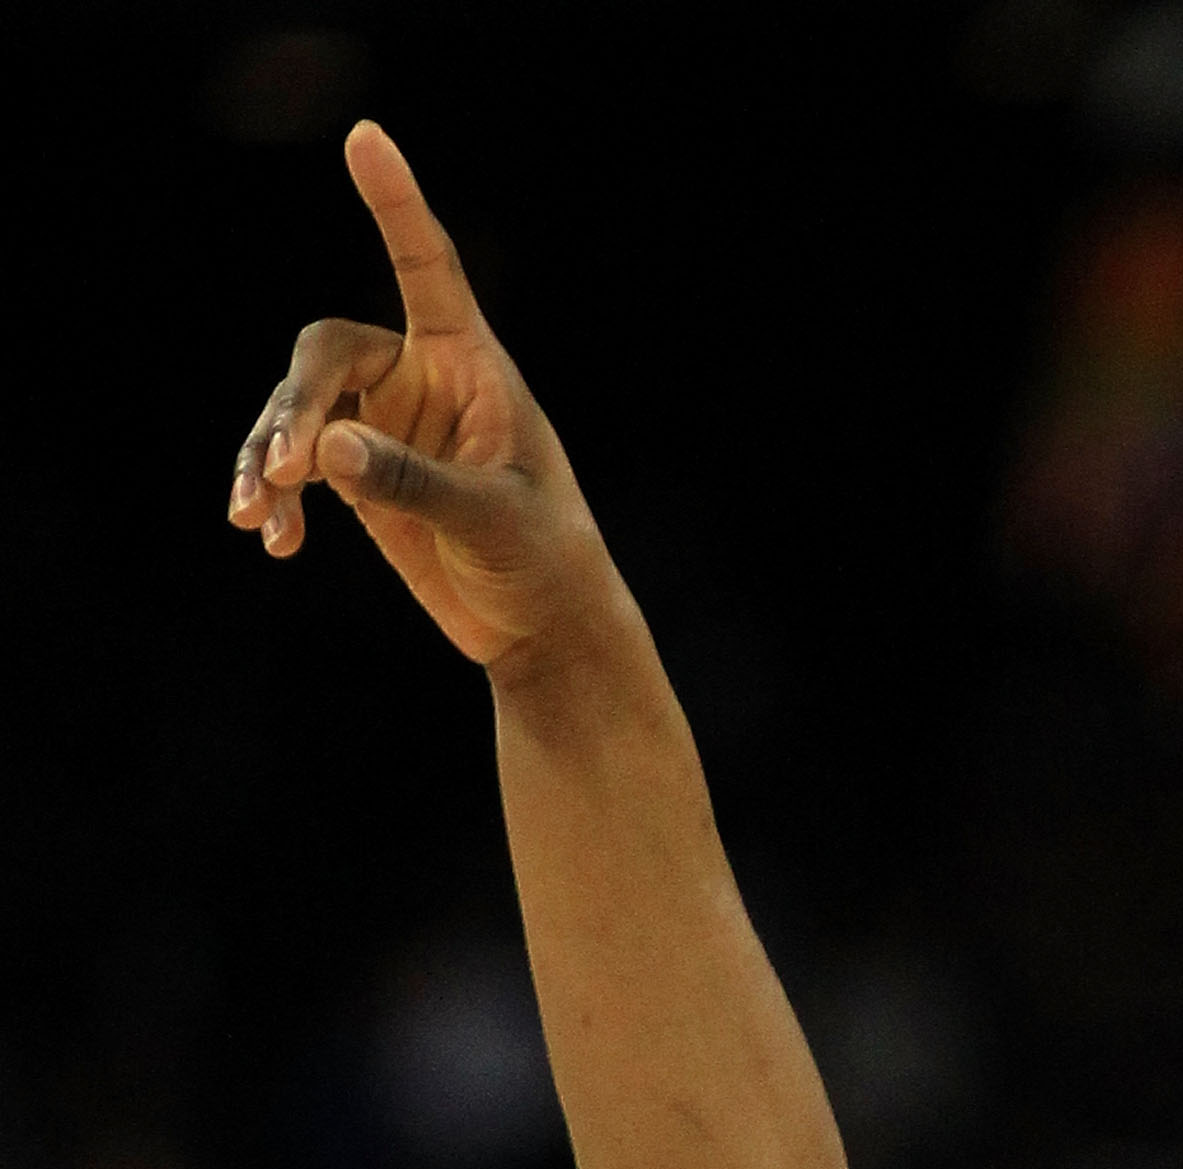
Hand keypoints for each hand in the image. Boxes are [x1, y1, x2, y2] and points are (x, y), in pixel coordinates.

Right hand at [226, 122, 602, 672]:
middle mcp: (419, 381)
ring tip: (255, 515)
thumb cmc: (543, 563)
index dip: (396, 204)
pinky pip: (298, 468)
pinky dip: (277, 498)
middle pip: (327, 352)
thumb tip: (328, 451)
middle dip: (297, 406)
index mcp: (469, 365)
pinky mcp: (360, 477)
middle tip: (287, 469)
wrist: (541, 632)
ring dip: (268, 459)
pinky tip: (273, 541)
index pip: (427, 267)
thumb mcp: (490, 520)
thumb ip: (412, 482)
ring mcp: (383, 426)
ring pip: (298, 413)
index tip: (366, 138)